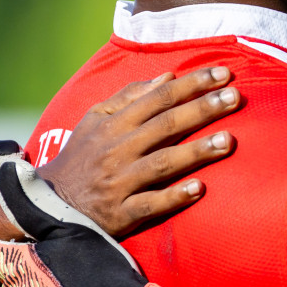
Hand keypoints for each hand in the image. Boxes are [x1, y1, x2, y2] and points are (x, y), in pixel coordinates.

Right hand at [35, 67, 241, 236]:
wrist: (50, 204)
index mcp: (114, 124)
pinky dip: (174, 196)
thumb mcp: (96, 120)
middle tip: (235, 98)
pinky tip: (199, 189)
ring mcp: (120, 182)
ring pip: (162, 163)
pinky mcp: (121, 213)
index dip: (192, 84)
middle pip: (166, 125)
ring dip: (196, 151)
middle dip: (202, 109)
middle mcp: (118, 150)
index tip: (224, 74)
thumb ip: (129, 97)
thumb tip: (169, 76)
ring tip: (229, 140)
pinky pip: (150, 204)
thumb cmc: (82, 157)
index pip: (159, 97)